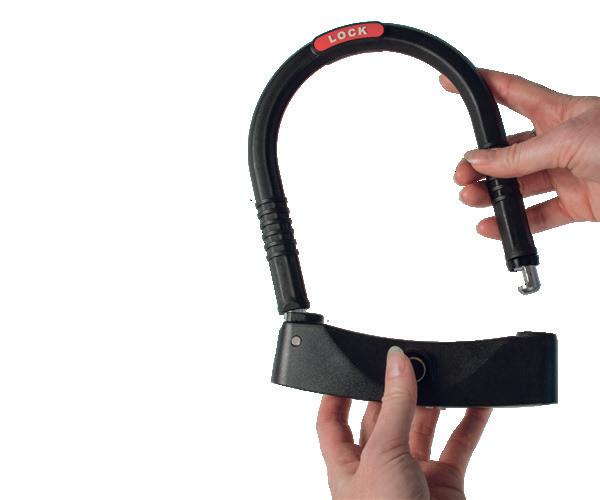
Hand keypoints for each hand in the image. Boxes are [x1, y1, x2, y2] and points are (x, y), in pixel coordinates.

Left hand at [317, 347, 490, 499]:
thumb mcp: (384, 455)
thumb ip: (393, 406)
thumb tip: (396, 363)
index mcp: (347, 465)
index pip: (332, 421)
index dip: (336, 395)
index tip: (346, 366)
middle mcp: (378, 468)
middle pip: (383, 417)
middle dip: (395, 390)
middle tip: (409, 360)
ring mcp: (413, 475)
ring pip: (422, 427)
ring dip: (434, 402)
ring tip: (442, 372)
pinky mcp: (446, 484)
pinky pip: (459, 446)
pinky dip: (471, 423)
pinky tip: (479, 402)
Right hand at [440, 69, 599, 237]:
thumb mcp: (569, 141)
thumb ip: (520, 157)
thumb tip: (479, 161)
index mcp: (560, 113)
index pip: (511, 94)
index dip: (482, 86)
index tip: (452, 84)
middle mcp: (560, 142)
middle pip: (507, 151)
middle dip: (479, 162)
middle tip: (463, 176)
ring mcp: (567, 174)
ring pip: (518, 186)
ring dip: (492, 195)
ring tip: (473, 201)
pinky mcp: (577, 204)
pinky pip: (537, 215)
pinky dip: (514, 223)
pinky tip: (493, 226)